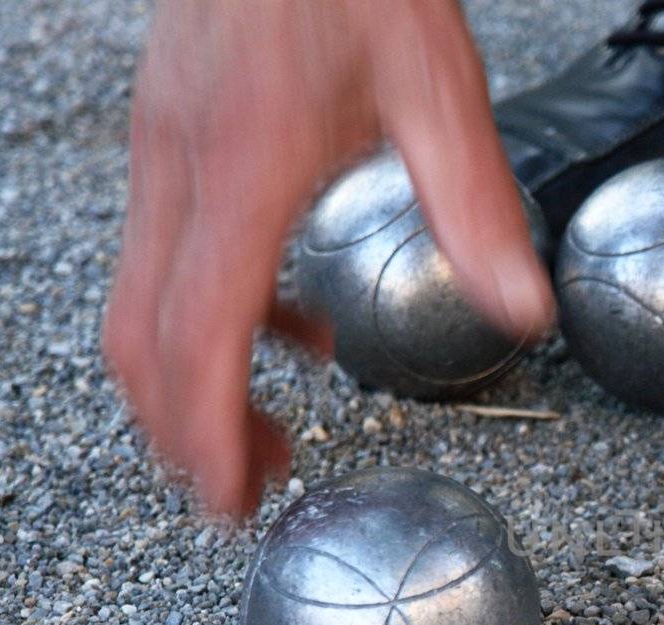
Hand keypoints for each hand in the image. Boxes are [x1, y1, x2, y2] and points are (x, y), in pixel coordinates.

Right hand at [103, 0, 553, 517]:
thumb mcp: (437, 84)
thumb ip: (475, 206)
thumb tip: (523, 312)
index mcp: (243, 169)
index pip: (198, 335)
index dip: (205, 433)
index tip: (230, 501)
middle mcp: (181, 169)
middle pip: (142, 340)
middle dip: (185, 433)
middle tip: (249, 490)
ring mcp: (162, 153)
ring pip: (140, 304)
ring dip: (194, 384)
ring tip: (271, 434)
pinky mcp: (171, 139)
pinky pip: (169, 257)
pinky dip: (216, 321)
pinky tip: (296, 331)